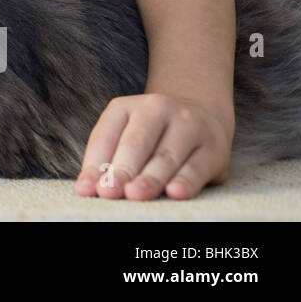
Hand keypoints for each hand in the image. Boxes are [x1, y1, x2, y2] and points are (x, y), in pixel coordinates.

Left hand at [75, 94, 232, 199]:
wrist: (200, 118)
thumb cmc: (152, 138)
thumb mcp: (127, 138)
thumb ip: (107, 160)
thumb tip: (87, 189)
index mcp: (125, 106)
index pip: (105, 136)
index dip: (94, 165)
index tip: (87, 189)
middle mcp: (156, 108)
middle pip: (135, 144)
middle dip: (121, 170)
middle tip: (108, 192)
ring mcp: (187, 124)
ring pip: (165, 156)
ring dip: (149, 178)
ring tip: (135, 195)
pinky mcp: (213, 146)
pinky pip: (196, 167)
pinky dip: (185, 181)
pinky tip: (174, 192)